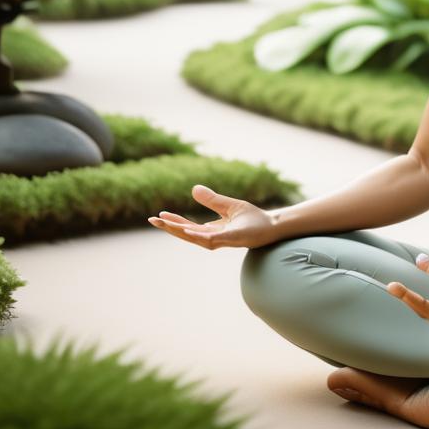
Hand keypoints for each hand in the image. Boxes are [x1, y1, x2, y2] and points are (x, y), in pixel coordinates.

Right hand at [147, 184, 278, 249]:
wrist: (274, 226)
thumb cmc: (254, 219)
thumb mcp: (229, 206)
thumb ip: (212, 200)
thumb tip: (194, 189)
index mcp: (213, 231)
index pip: (189, 228)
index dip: (174, 222)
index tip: (159, 216)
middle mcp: (216, 237)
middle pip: (188, 234)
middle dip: (171, 228)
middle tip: (154, 220)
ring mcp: (224, 239)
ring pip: (197, 237)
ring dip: (181, 231)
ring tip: (166, 223)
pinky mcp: (234, 238)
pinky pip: (214, 239)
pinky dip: (200, 236)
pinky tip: (189, 231)